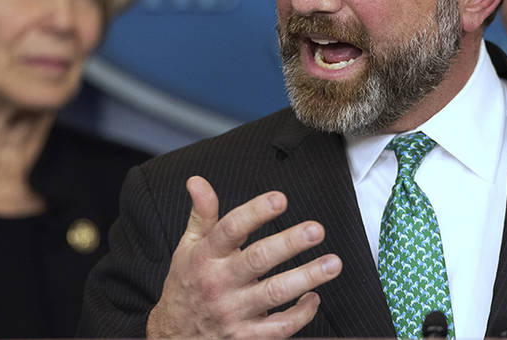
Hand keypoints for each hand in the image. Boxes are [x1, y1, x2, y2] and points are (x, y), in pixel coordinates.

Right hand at [146, 176, 342, 337]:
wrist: (173, 337)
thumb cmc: (186, 286)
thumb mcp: (188, 248)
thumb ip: (202, 214)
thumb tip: (198, 181)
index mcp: (207, 257)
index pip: (231, 229)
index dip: (255, 212)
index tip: (279, 199)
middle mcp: (220, 283)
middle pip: (258, 259)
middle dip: (289, 243)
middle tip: (315, 230)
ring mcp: (234, 312)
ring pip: (275, 293)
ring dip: (307, 277)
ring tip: (332, 263)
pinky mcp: (246, 337)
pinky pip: (279, 328)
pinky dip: (301, 314)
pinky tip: (314, 298)